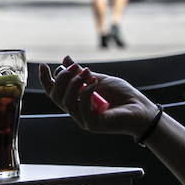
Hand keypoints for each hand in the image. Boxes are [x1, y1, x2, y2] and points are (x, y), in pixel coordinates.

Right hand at [39, 58, 157, 138]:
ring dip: (75, 83)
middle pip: (56, 96)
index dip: (46, 80)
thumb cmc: (122, 95)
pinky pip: (82, 107)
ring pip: (66, 101)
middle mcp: (77, 112)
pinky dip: (86, 92)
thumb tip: (66, 60)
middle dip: (62, 79)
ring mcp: (84, 120)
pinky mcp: (93, 125)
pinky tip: (95, 84)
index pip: (54, 93)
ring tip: (89, 74)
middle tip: (76, 68)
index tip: (44, 65)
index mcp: (76, 101)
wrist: (141, 108)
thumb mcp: (98, 78)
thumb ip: (81, 73)